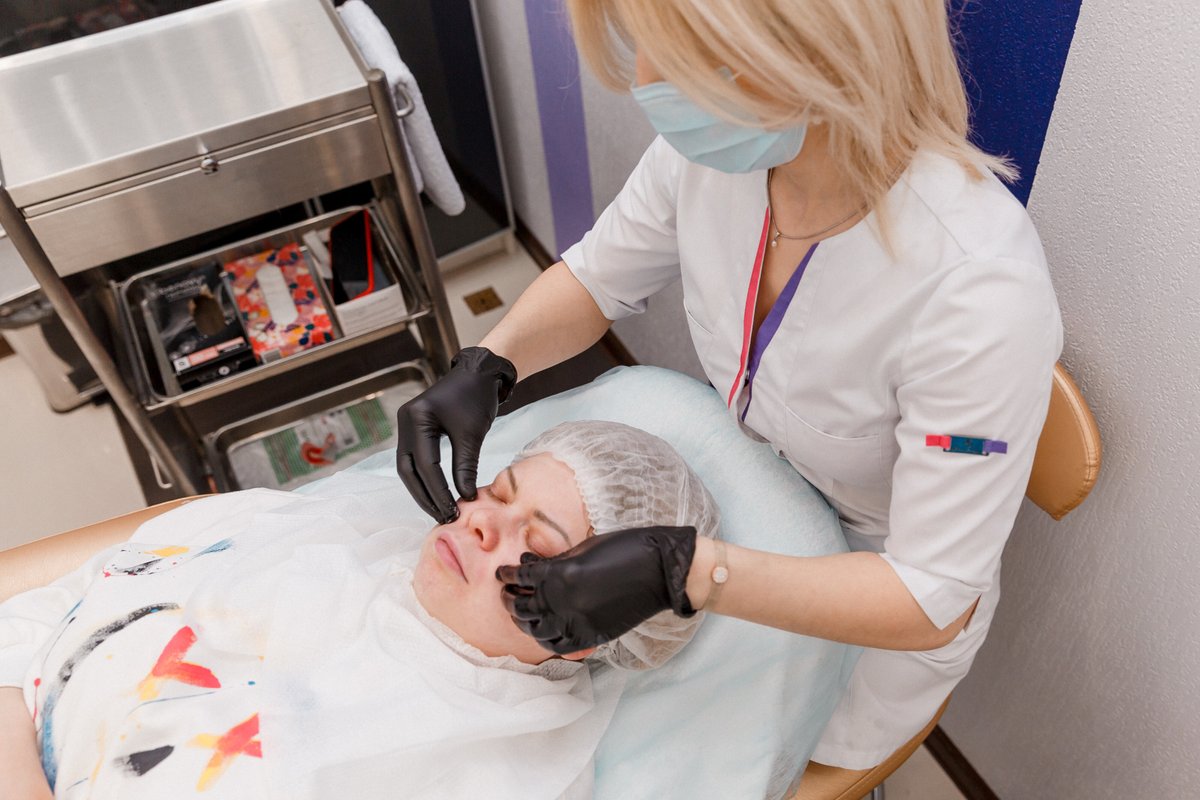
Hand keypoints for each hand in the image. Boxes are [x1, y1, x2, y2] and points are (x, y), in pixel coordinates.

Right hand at [395, 347, 516, 522]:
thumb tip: (464, 498)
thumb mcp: (472, 433)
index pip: (425, 464)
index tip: (453, 511)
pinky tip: (437, 494)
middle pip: (408, 469)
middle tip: (442, 517)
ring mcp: (407, 425)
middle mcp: (405, 421)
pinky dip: (425, 478)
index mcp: (417, 417)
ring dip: (422, 490)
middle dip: (425, 496)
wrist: (478, 373)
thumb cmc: (477, 398)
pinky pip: (415, 459)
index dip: (438, 491)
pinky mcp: (414, 429)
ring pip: (408, 467)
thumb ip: (465, 466)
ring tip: (440, 510)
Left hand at [496, 526, 697, 653]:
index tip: (502, 573)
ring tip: (519, 613)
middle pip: (522, 605)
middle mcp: (562, 601)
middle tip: (506, 593)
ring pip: (535, 628)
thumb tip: (532, 565)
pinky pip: (558, 646)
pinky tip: (541, 632)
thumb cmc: (625, 548)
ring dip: (523, 620)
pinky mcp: (591, 636)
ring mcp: (576, 622)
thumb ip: (556, 561)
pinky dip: (545, 640)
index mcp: (559, 574)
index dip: (508, 574)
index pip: (520, 575)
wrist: (659, 570)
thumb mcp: (584, 548)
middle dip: (510, 598)